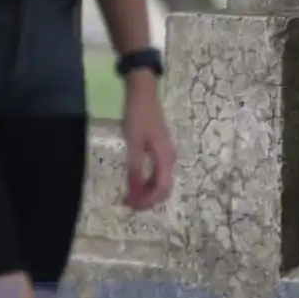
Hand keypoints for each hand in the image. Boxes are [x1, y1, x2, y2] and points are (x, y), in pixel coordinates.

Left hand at [121, 74, 174, 210]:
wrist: (143, 92)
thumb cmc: (138, 115)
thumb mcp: (133, 142)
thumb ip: (135, 167)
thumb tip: (134, 190)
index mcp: (165, 157)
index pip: (162, 189)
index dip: (148, 201)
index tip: (131, 205)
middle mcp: (169, 159)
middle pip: (163, 188)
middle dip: (147, 199)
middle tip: (128, 203)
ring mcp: (165, 154)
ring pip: (159, 181)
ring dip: (146, 192)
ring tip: (129, 195)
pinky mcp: (159, 150)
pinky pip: (156, 173)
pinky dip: (146, 181)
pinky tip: (133, 182)